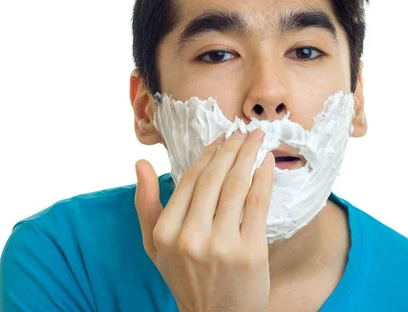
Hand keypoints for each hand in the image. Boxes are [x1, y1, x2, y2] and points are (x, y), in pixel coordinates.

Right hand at [134, 129, 274, 311]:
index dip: (209, 153)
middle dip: (232, 147)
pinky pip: (258, 203)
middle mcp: (191, 237)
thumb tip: (140, 163)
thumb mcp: (155, 246)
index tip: (221, 138)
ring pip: (236, 185)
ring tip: (258, 139)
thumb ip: (146, 204)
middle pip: (215, 178)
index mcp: (166, 232)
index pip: (190, 180)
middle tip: (243, 130)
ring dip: (249, 155)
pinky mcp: (250, 252)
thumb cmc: (186, 277)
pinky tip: (267, 163)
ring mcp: (222, 245)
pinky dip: (263, 178)